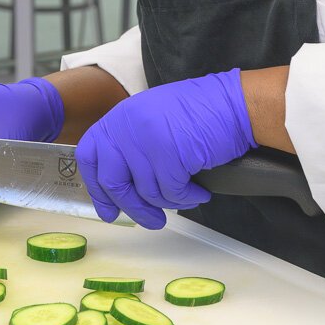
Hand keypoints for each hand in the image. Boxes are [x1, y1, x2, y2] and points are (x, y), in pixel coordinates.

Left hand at [76, 69, 255, 229]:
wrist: (234, 103)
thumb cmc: (202, 113)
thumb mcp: (154, 119)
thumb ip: (131, 144)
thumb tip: (120, 187)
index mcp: (121, 116)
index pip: (90, 155)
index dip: (96, 187)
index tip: (107, 209)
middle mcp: (128, 125)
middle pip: (113, 182)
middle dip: (133, 208)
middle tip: (151, 220)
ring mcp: (147, 138)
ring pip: (146, 192)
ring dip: (169, 202)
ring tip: (187, 195)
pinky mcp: (170, 153)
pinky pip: (172, 192)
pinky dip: (187, 198)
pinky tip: (198, 192)